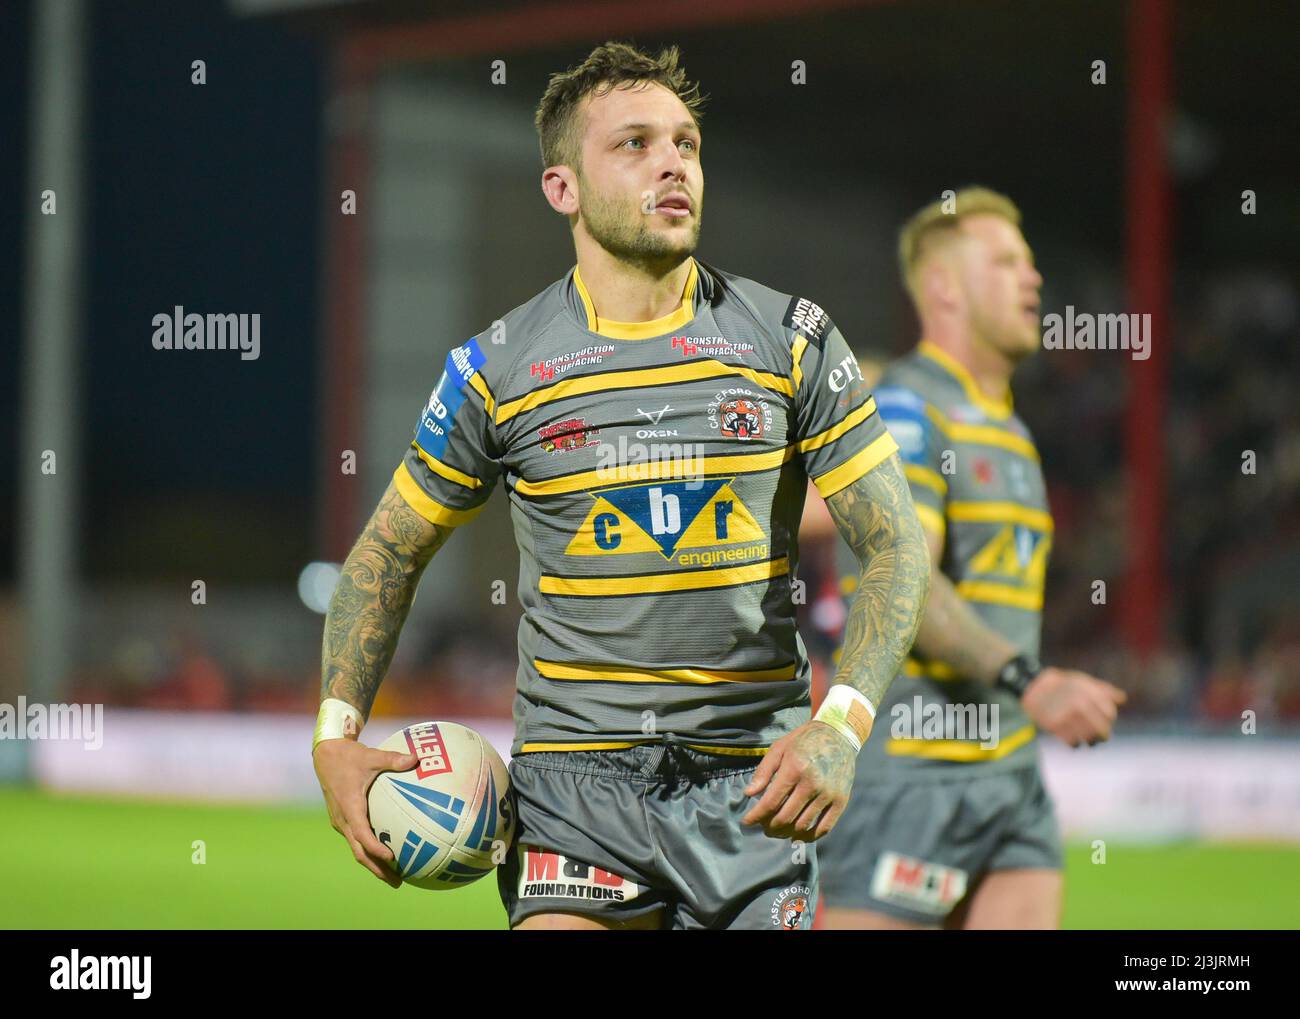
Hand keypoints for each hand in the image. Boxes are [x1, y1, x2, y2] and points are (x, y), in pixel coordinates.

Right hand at [313, 734, 417, 887]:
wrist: (325, 755)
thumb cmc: (349, 756)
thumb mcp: (372, 756)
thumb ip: (393, 759)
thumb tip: (416, 758)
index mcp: (349, 807)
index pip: (362, 834)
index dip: (376, 848)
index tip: (391, 858)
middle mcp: (343, 819)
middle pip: (359, 851)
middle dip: (377, 869)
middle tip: (398, 882)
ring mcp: (341, 821)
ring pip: (356, 848)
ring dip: (373, 863)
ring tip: (395, 876)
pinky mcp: (342, 819)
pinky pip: (356, 839)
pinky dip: (369, 850)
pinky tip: (388, 852)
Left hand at [742, 721, 855, 841]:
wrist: (838, 734)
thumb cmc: (804, 740)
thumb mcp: (779, 748)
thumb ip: (763, 771)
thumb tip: (749, 794)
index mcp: (795, 768)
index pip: (771, 802)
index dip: (756, 816)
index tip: (747, 822)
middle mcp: (813, 783)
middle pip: (785, 818)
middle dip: (769, 827)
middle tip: (763, 826)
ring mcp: (828, 794)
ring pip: (802, 825)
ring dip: (786, 833)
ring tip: (777, 830)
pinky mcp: (841, 801)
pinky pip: (824, 827)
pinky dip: (809, 836)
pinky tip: (797, 835)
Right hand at [1023, 667, 1127, 747]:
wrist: (1032, 686)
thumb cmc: (1061, 684)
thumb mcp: (1082, 681)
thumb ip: (1103, 689)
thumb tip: (1122, 699)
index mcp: (1088, 693)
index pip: (1109, 713)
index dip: (1109, 718)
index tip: (1105, 720)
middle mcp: (1080, 704)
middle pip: (1102, 728)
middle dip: (1103, 734)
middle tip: (1101, 736)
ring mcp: (1067, 716)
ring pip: (1089, 738)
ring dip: (1091, 741)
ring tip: (1089, 740)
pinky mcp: (1055, 726)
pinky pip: (1073, 743)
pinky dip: (1075, 744)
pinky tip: (1074, 740)